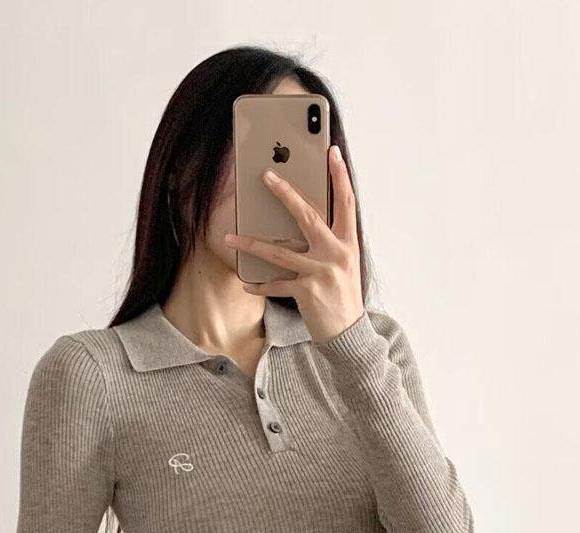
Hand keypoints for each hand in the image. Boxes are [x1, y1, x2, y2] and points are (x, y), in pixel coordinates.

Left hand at [224, 144, 365, 343]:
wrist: (349, 333)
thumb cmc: (343, 296)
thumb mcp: (343, 264)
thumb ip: (329, 242)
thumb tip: (304, 222)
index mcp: (349, 243)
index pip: (346, 203)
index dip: (339, 177)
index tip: (331, 153)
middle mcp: (336, 254)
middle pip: (308, 216)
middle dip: (286, 194)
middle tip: (267, 176)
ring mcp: (321, 273)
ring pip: (279, 252)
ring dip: (251, 243)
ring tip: (230, 236)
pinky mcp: (307, 292)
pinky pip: (276, 284)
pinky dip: (259, 284)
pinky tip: (245, 282)